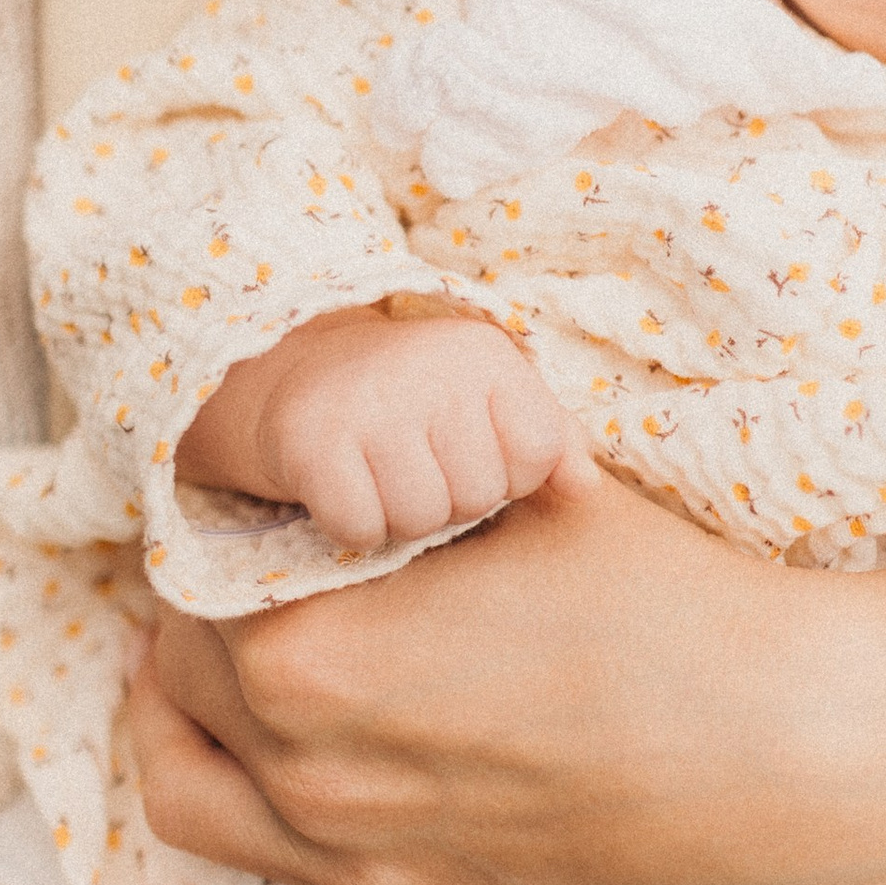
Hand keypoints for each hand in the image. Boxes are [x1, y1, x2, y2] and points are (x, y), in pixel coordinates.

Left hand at [108, 470, 885, 884]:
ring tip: (184, 697)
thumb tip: (375, 377)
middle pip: (184, 692)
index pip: (197, 586)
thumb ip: (431, 446)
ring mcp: (363, 882)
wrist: (801, 749)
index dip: (214, 536)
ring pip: (192, 811)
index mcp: (314, 654)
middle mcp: (312, 779)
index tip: (249, 511)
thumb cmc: (675, 599)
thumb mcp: (537, 480)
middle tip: (240, 582)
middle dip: (194, 630)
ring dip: (170, 745)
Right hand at [177, 307, 566, 550]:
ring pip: (420, 519)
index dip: (507, 474)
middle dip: (450, 500)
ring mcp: (367, 403)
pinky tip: (345, 487)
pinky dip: (352, 526)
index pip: (536, 456)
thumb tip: (586, 490)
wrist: (300, 374)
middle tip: (415, 465)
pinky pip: (361, 528)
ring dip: (400, 516)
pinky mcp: (311, 441)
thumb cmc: (416, 401)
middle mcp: (429, 369)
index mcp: (485, 356)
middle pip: (477, 497)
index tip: (469, 451)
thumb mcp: (490, 400)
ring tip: (381, 476)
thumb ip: (551, 439)